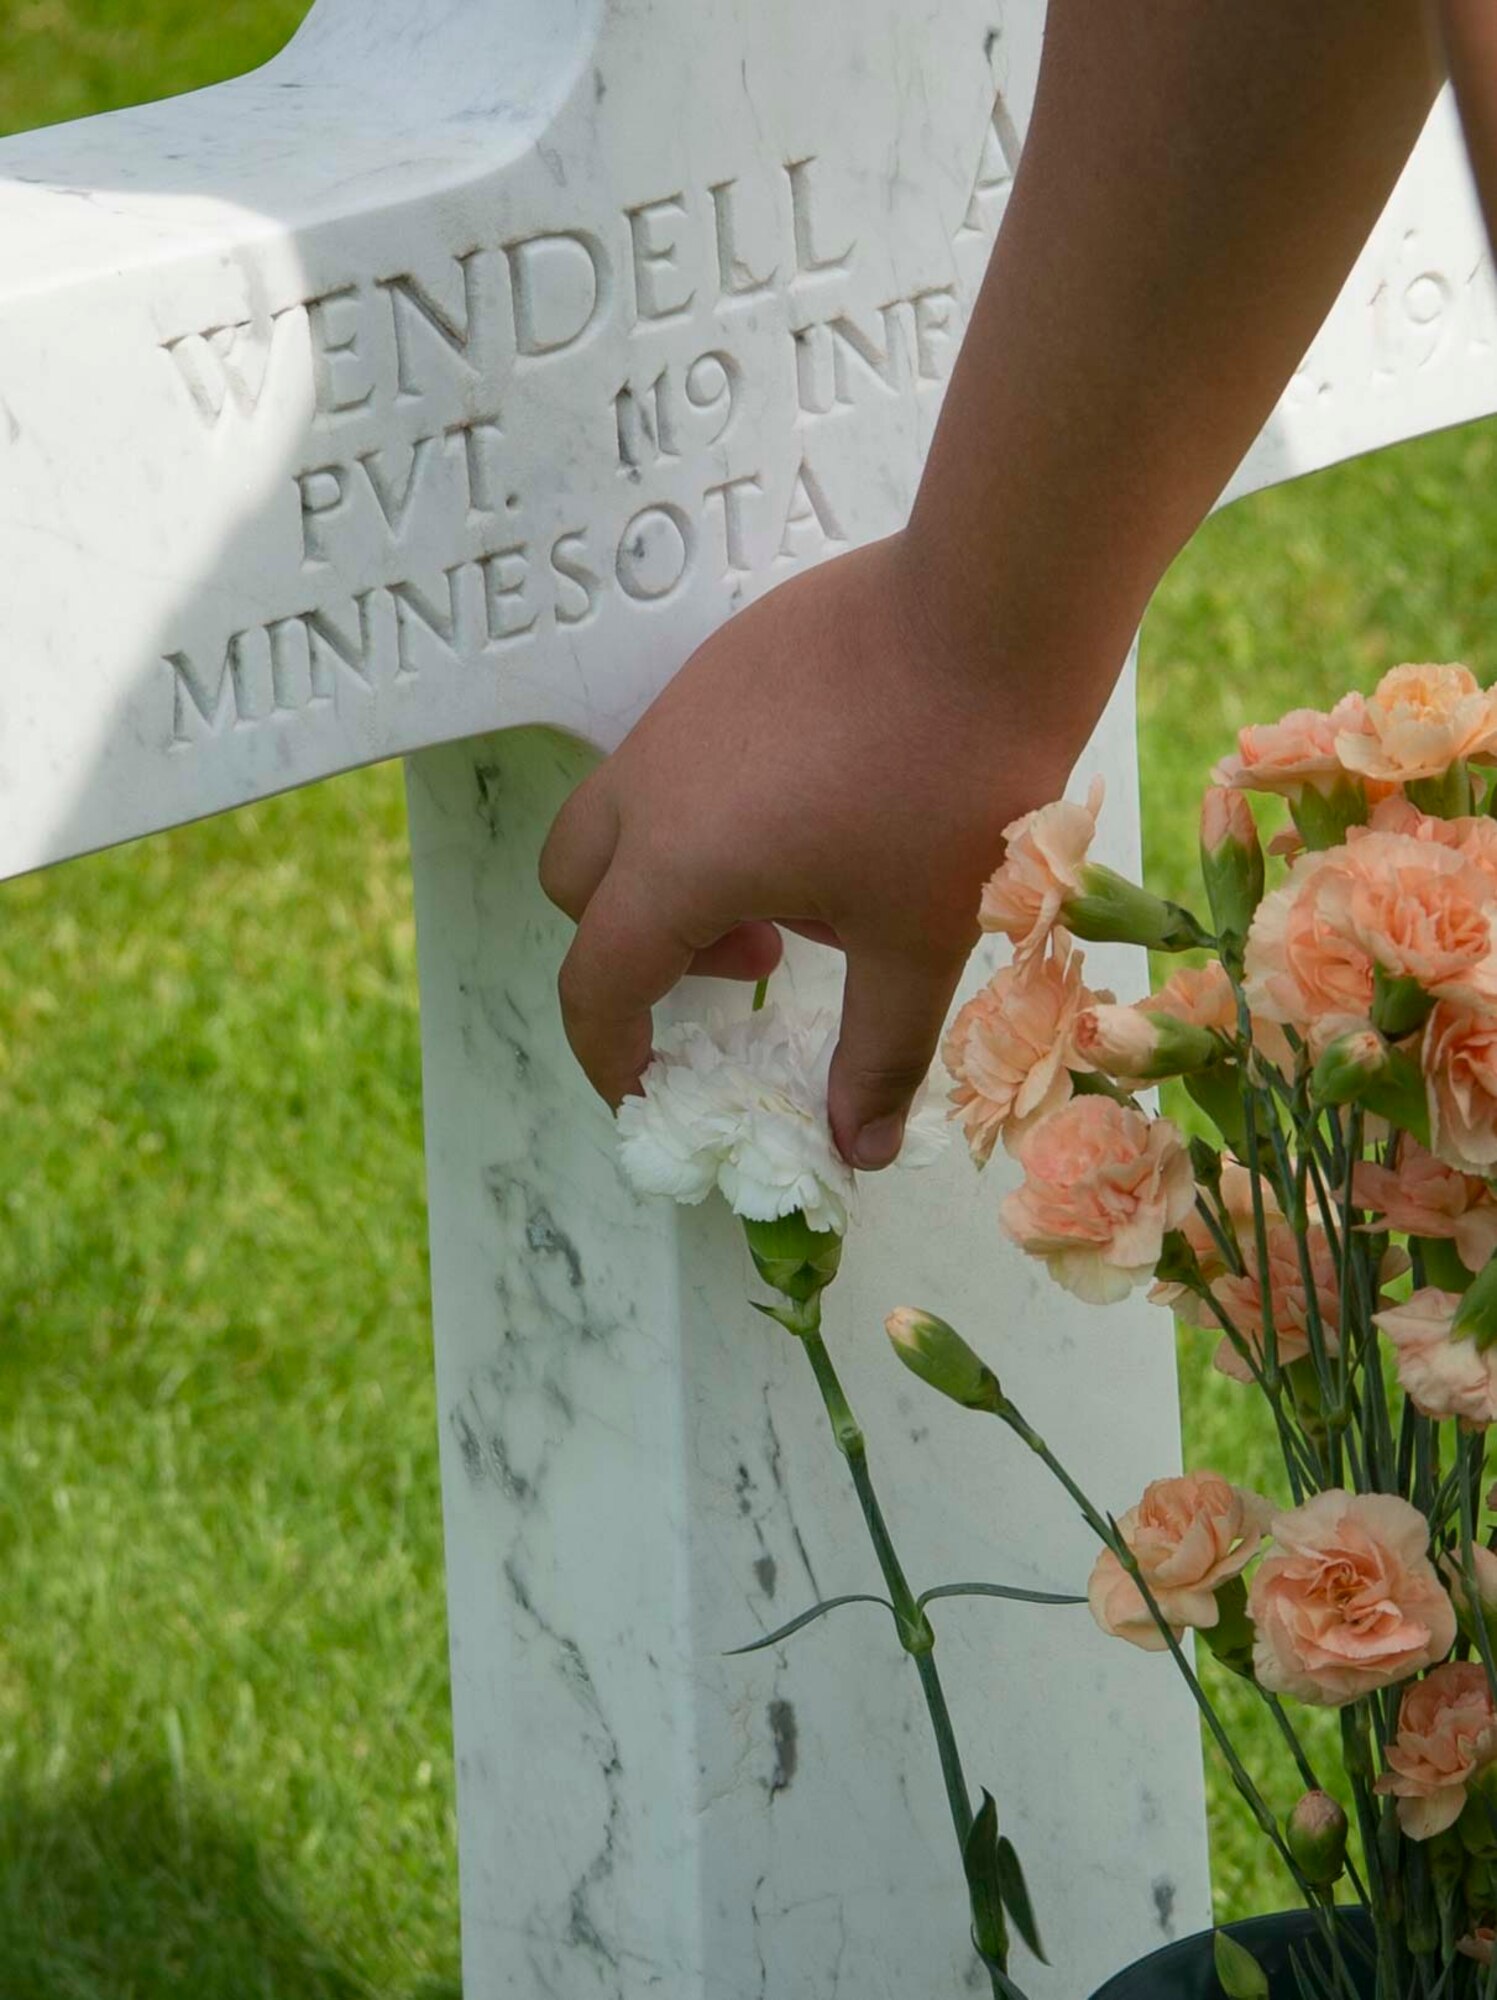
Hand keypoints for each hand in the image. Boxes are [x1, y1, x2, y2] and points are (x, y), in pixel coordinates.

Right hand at [539, 530, 1086, 1168]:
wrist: (989, 607)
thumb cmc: (951, 784)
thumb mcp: (918, 940)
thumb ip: (877, 1054)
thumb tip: (860, 1154)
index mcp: (676, 864)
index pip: (595, 984)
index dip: (611, 1056)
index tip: (653, 1092)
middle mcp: (650, 783)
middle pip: (574, 889)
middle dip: (633, 951)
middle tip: (755, 964)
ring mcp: (679, 711)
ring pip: (626, 818)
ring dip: (680, 877)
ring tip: (808, 883)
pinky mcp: (721, 662)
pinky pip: (678, 758)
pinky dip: (714, 810)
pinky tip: (828, 802)